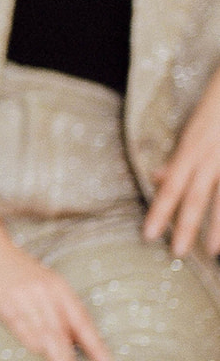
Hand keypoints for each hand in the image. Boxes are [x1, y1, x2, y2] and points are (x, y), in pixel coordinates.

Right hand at [0, 218, 112, 360]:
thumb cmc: (13, 267)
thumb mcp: (41, 281)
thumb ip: (55, 307)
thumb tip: (72, 338)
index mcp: (57, 287)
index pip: (81, 319)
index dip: (94, 343)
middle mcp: (44, 292)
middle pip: (63, 331)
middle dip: (72, 359)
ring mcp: (23, 296)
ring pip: (44, 332)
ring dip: (56, 357)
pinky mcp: (2, 300)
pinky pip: (19, 323)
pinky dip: (30, 339)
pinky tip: (38, 354)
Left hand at [143, 68, 219, 257]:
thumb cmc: (216, 107)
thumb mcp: (191, 129)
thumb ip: (177, 157)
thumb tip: (156, 176)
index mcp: (191, 149)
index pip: (170, 186)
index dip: (159, 210)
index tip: (148, 234)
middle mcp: (211, 156)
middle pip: (195, 195)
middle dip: (185, 225)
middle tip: (176, 253)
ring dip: (217, 226)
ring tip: (212, 252)